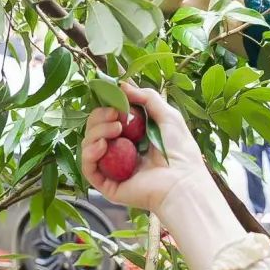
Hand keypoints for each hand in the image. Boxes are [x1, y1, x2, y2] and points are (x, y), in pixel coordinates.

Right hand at [81, 83, 213, 215]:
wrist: (182, 180)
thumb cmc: (180, 150)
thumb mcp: (167, 115)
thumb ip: (146, 97)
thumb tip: (121, 85)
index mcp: (132, 136)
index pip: (108, 118)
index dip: (105, 106)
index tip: (112, 98)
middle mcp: (119, 151)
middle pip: (94, 129)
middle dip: (100, 117)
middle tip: (116, 115)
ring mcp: (112, 168)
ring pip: (88, 145)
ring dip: (96, 131)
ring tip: (116, 128)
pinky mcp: (107, 184)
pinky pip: (87, 168)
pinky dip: (89, 153)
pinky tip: (102, 145)